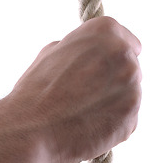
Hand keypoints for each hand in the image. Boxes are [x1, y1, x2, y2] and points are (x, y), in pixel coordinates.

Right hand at [9, 16, 141, 162]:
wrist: (29, 131)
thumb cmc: (34, 93)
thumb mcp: (50, 53)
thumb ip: (78, 49)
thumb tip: (87, 54)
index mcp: (105, 31)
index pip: (127, 41)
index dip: (113, 58)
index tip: (105, 69)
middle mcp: (124, 55)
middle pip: (129, 69)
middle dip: (113, 82)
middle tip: (85, 97)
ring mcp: (132, 88)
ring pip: (129, 97)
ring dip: (113, 105)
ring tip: (82, 115)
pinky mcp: (131, 118)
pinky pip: (127, 122)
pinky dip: (112, 127)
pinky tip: (88, 129)